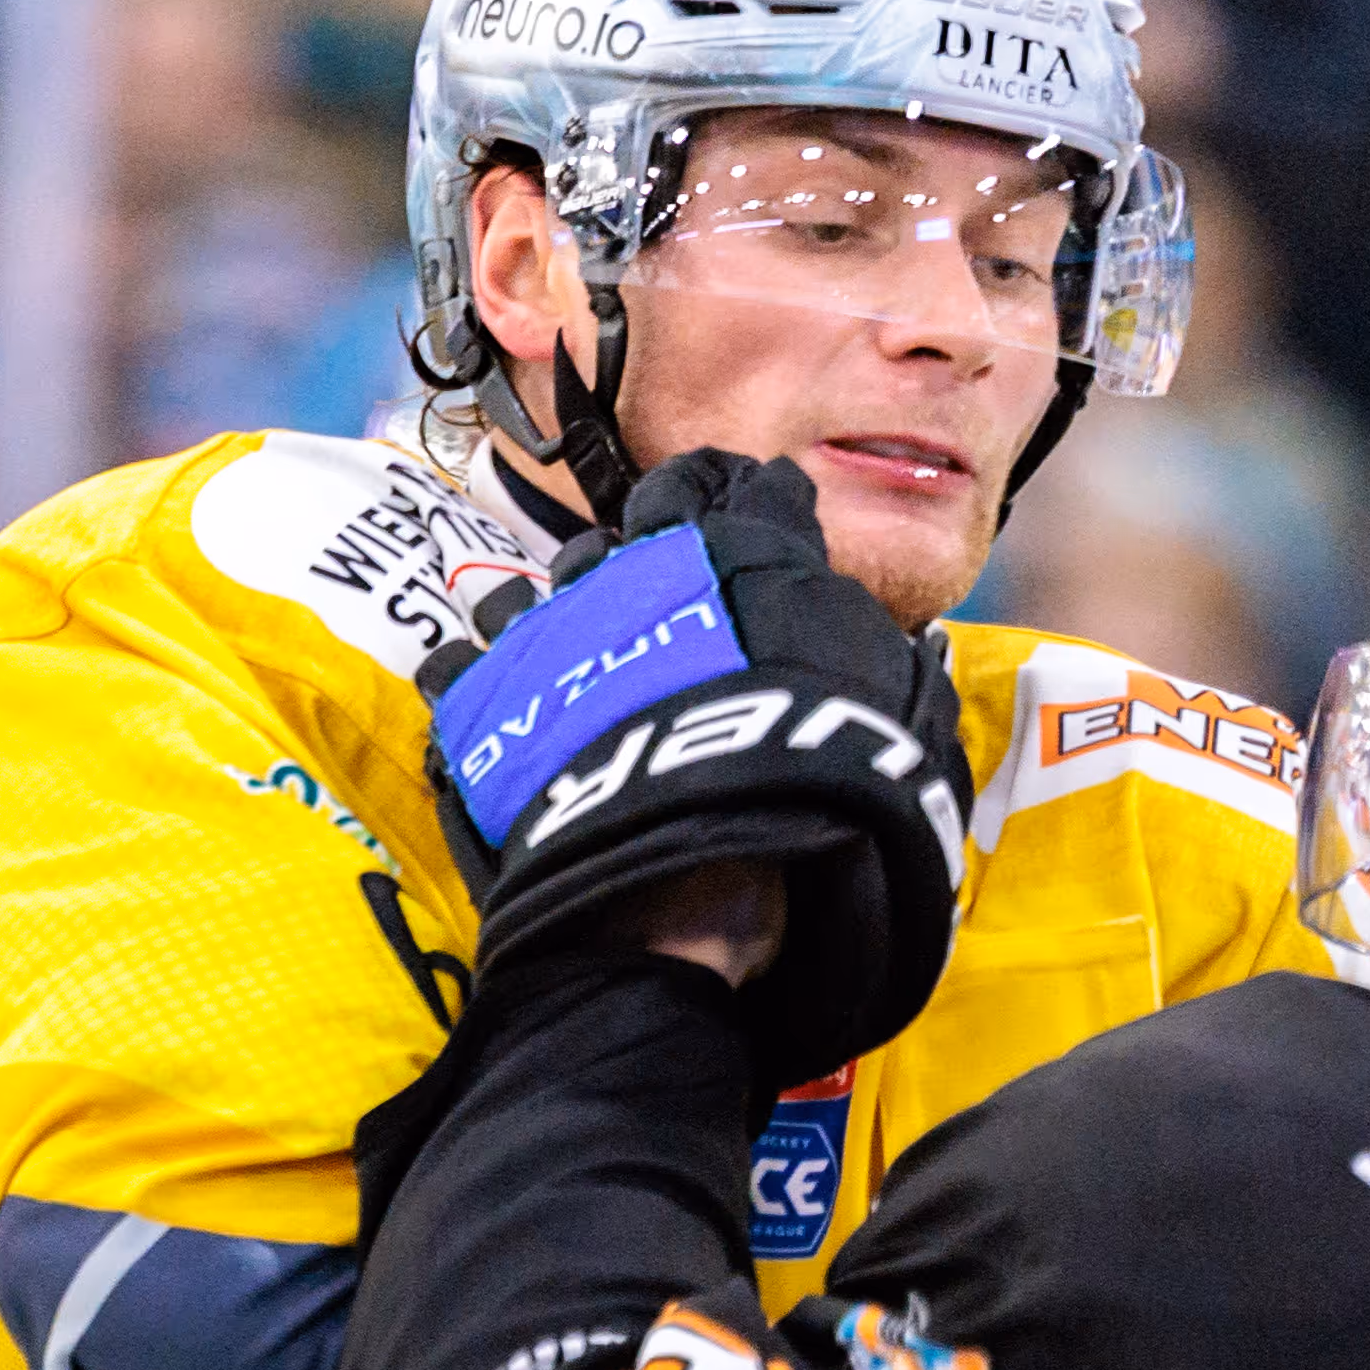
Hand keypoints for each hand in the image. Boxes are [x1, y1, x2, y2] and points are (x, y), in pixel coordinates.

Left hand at [417, 450, 973, 1085]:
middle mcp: (636, 572)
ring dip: (555, 616)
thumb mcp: (891, 727)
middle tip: (659, 625)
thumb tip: (909, 654)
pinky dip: (476, 677)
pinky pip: (460, 662)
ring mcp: (551, 632)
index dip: (729, 508)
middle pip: (624, 538)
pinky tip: (495, 702)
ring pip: (536, 587)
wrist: (692, 885)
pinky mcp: (485, 702)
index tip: (735, 535)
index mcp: (741, 557)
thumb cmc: (818, 805)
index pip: (728, 484)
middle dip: (638, 571)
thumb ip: (887, 674)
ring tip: (571, 662)